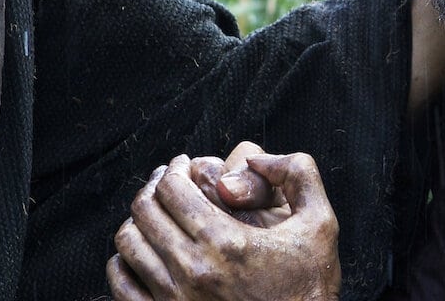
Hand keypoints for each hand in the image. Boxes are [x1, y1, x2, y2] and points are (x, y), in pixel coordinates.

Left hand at [109, 150, 340, 300]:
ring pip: (129, 244)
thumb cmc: (309, 288)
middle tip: (166, 182)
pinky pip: (122, 285)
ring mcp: (174, 299)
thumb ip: (298, 175)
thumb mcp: (321, 224)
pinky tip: (141, 253)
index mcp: (224, 242)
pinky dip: (123, 263)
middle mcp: (193, 271)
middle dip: (153, 187)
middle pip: (145, 211)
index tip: (181, 165)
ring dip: (137, 221)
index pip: (172, 189)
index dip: (173, 169)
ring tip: (153, 213)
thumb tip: (259, 158)